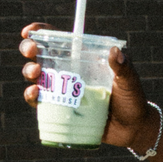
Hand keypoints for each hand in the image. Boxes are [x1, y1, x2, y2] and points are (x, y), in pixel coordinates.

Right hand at [19, 22, 158, 150]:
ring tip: (36, 73)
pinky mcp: (61, 109)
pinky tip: (35, 92)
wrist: (133, 130)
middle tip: (31, 51)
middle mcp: (69, 73)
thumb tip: (116, 51)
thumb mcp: (129, 82)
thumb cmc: (132, 101)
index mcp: (83, 60)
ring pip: (36, 77)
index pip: (58, 41)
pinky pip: (40, 102)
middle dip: (29, 49)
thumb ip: (123, 68)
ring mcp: (63, 91)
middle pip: (40, 55)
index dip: (40, 32)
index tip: (29, 31)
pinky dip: (32, 96)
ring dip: (29, 72)